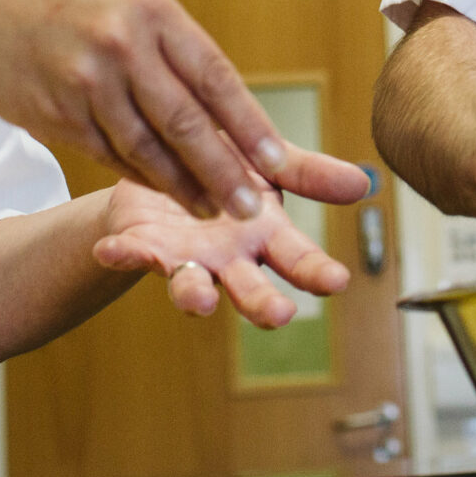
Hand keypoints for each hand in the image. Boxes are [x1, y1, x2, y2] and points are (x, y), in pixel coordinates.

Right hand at [0, 0, 373, 220]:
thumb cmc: (70, 5)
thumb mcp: (128, 3)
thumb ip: (174, 49)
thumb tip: (230, 109)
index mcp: (151, 10)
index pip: (214, 76)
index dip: (249, 124)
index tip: (278, 161)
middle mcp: (121, 45)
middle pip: (185, 121)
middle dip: (223, 170)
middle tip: (253, 208)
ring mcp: (87, 83)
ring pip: (146, 149)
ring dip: (183, 186)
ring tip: (212, 210)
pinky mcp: (59, 117)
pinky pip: (110, 156)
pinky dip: (141, 178)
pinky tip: (164, 192)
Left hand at [91, 178, 352, 328]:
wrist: (163, 164)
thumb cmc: (223, 167)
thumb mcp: (268, 162)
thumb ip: (311, 173)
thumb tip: (365, 182)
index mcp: (264, 235)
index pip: (299, 258)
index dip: (317, 271)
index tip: (337, 281)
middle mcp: (229, 257)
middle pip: (250, 287)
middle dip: (263, 304)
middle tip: (278, 314)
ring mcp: (188, 258)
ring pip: (194, 286)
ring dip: (195, 295)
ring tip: (199, 300)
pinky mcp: (146, 247)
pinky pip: (134, 255)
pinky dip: (123, 255)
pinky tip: (110, 251)